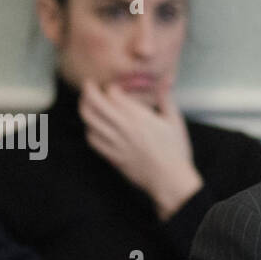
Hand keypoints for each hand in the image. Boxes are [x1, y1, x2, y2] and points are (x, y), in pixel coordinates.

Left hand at [78, 78, 202, 218]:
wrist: (170, 180)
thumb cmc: (175, 151)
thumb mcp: (174, 121)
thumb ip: (166, 98)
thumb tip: (167, 79)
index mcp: (139, 117)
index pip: (113, 94)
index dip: (110, 87)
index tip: (114, 88)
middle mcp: (124, 127)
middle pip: (95, 103)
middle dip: (88, 90)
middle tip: (89, 86)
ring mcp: (116, 142)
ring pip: (89, 120)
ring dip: (85, 108)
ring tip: (87, 104)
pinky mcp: (112, 156)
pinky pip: (92, 140)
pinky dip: (89, 130)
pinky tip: (93, 127)